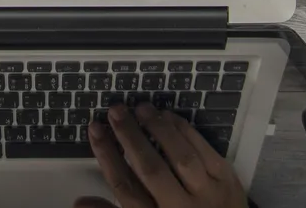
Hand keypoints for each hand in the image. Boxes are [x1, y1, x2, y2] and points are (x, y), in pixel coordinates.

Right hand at [77, 104, 246, 207]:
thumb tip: (78, 203)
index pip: (125, 187)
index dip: (107, 156)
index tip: (95, 129)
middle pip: (151, 169)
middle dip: (129, 136)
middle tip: (114, 110)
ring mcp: (208, 195)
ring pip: (180, 157)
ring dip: (158, 128)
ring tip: (140, 107)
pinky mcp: (228, 182)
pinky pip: (204, 151)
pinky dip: (185, 131)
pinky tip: (168, 116)